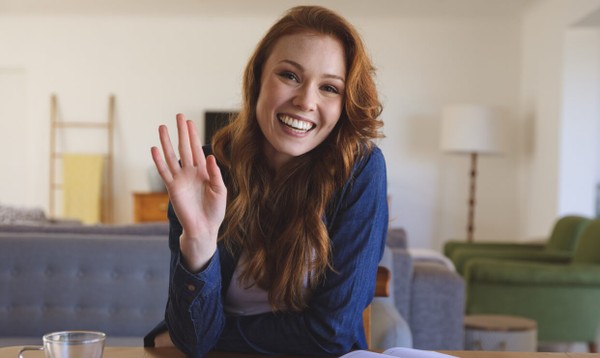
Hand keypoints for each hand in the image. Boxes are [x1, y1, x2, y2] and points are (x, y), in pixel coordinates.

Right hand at [151, 113, 226, 271]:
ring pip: (171, 156)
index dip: (193, 136)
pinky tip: (154, 149)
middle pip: (184, 148)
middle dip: (181, 132)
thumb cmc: (214, 211)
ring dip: (167, 142)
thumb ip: (215, 174)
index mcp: (204, 172)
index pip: (197, 149)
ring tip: (162, 127)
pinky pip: (164, 172)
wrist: (203, 228)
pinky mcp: (172, 188)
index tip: (189, 122)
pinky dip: (159, 161)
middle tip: (178, 116)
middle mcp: (191, 172)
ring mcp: (180, 179)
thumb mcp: (220, 191)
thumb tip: (210, 157)